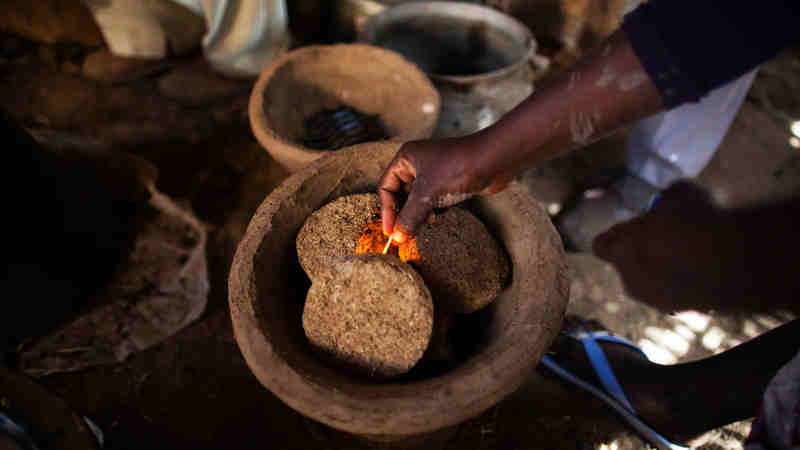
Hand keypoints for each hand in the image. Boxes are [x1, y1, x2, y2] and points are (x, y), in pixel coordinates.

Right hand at [378, 136, 512, 242]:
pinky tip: (436, 219)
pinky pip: (432, 200)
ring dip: (417, 215)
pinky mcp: (448, 182)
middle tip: (402, 236)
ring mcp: (433, 173)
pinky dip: (431, 211)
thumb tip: (396, 238)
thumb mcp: (428, 195)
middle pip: (400, 195)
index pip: (386, 187)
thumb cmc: (458, 168)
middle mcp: (417, 164)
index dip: (386, 211)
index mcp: (406, 158)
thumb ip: (410, 217)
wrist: (494, 161)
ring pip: (417, 199)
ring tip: (421, 226)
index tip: (390, 233)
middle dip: (402, 214)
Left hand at [593, 182, 735, 312]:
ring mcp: (654, 300)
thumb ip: (667, 200)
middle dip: (644, 253)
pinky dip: (686, 286)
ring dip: (666, 271)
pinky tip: (710, 271)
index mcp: (620, 249)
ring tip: (698, 254)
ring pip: (653, 282)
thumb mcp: (681, 194)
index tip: (639, 227)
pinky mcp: (680, 313)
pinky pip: (676, 295)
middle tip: (672, 238)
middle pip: (628, 264)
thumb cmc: (700, 221)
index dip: (619, 235)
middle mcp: (631, 280)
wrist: (733, 263)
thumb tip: (670, 199)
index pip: (601, 245)